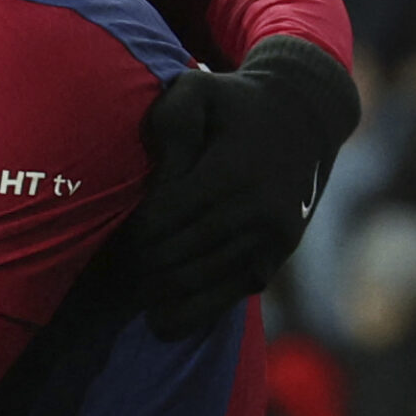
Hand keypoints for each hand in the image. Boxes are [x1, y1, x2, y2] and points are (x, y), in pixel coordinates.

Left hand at [128, 35, 360, 337]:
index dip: (134, 234)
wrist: (305, 114)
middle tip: (110, 275)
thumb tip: (158, 181)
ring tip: (128, 299)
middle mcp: (258, 210)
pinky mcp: (281, 253)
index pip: (165, 219)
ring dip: (162, 293)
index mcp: (232, 173)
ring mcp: (274, 236)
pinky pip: (235, 292)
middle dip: (140, 267)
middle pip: (180, 255)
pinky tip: (162, 323)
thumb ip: (169, 125)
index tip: (113, 239)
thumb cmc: (235, 102)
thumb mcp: (197, 92)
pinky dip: (197, 311)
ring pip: (205, 281)